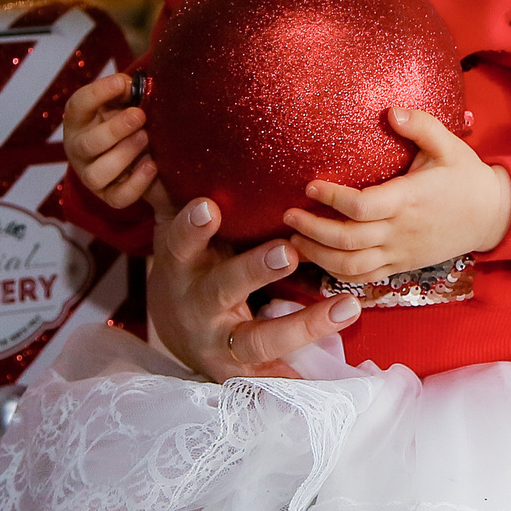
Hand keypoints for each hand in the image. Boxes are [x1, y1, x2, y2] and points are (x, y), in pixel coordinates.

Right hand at [63, 73, 171, 219]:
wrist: (135, 153)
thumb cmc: (125, 118)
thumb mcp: (122, 101)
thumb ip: (126, 91)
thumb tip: (134, 86)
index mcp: (79, 121)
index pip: (78, 106)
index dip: (97, 92)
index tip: (122, 82)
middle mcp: (79, 150)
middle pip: (87, 144)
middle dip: (115, 129)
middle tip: (140, 116)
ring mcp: (91, 175)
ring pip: (98, 174)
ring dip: (124, 155)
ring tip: (146, 138)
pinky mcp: (109, 196)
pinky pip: (119, 198)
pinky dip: (137, 183)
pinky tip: (152, 165)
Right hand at [148, 196, 355, 379]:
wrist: (178, 335)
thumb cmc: (192, 267)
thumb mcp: (179, 235)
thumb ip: (177, 194)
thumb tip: (163, 135)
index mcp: (181, 266)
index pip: (180, 242)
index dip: (191, 227)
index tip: (208, 206)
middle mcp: (198, 306)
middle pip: (224, 289)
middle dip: (254, 270)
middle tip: (288, 249)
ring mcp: (220, 343)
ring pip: (259, 338)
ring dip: (303, 325)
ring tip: (347, 305)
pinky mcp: (242, 372)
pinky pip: (275, 375)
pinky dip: (302, 376)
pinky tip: (337, 375)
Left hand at [283, 108, 510, 280]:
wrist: (493, 215)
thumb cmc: (467, 177)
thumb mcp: (450, 145)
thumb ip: (421, 126)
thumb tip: (390, 111)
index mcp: (409, 199)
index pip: (362, 207)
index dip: (332, 198)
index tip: (310, 185)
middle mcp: (401, 230)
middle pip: (348, 240)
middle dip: (313, 230)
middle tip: (288, 216)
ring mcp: (400, 252)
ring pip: (351, 266)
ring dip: (318, 256)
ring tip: (294, 241)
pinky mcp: (402, 266)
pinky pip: (364, 278)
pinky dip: (337, 274)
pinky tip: (319, 261)